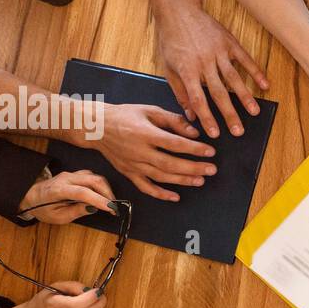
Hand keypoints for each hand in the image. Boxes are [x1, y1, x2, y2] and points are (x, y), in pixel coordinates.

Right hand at [1, 281, 106, 307]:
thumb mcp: (53, 287)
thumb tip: (89, 290)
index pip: (78, 304)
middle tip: (100, 296)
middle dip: (100, 303)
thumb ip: (72, 286)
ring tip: (87, 305)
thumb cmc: (41, 303)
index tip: (98, 291)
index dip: (92, 297)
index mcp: (54, 306)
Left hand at [19, 170, 115, 223]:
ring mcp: (70, 174)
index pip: (83, 192)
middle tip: (114, 207)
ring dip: (105, 188)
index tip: (112, 208)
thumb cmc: (43, 208)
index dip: (99, 200)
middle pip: (93, 180)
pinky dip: (100, 185)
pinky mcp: (74, 173)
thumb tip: (94, 207)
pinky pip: (91, 176)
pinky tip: (100, 194)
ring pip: (94, 176)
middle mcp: (65, 178)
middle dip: (107, 193)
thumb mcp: (58, 217)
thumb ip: (76, 211)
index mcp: (58, 190)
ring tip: (108, 202)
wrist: (32, 195)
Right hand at [99, 103, 216, 201]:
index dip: (194, 148)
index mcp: (145, 133)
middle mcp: (139, 151)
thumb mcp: (149, 111)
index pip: (174, 143)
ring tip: (200, 180)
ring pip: (160, 176)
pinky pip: (145, 187)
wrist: (97, 127)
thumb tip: (194, 132)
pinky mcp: (128, 173)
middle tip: (212, 169)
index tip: (210, 151)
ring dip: (182, 180)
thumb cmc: (126, 115)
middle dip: (193, 168)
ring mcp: (133, 164)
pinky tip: (176, 197)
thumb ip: (173, 120)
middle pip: (170, 163)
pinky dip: (160, 194)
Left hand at [156, 3, 268, 139]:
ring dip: (245, 97)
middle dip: (229, 114)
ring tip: (254, 112)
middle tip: (239, 131)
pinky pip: (245, 59)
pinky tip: (264, 85)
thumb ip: (180, 92)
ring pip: (234, 78)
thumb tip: (190, 115)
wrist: (178, 10)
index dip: (207, 117)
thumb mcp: (168, 67)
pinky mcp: (228, 42)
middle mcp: (204, 62)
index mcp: (187, 70)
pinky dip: (255, 72)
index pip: (198, 99)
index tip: (215, 133)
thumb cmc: (170, 40)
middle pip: (219, 93)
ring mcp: (218, 51)